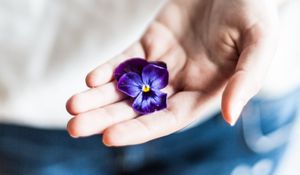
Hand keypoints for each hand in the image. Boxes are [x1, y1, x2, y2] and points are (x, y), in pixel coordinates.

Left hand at [66, 0, 277, 145]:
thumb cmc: (253, 11)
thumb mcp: (259, 42)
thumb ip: (247, 79)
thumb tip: (229, 116)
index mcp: (204, 92)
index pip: (167, 119)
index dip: (139, 129)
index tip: (109, 137)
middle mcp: (181, 83)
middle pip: (139, 108)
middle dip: (107, 118)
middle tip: (75, 127)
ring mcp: (163, 63)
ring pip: (126, 86)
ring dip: (98, 97)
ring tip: (72, 107)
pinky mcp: (151, 42)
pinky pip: (126, 59)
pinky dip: (108, 70)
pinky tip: (91, 79)